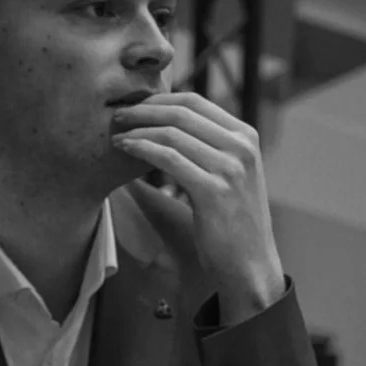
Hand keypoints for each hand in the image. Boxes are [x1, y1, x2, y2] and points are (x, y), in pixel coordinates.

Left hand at [112, 91, 283, 324]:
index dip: (159, 99)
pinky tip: (125, 150)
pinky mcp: (215, 190)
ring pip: (173, 133)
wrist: (250, 265)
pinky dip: (142, 150)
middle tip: (118, 114)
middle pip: (182, 112)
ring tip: (116, 134)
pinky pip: (169, 159)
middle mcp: (241, 146)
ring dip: (138, 130)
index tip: (134, 106)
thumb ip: (209, 148)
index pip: (196, 101)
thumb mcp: (229, 175)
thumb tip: (167, 128)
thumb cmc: (232, 224)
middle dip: (144, 110)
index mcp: (246, 136)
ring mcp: (231, 167)